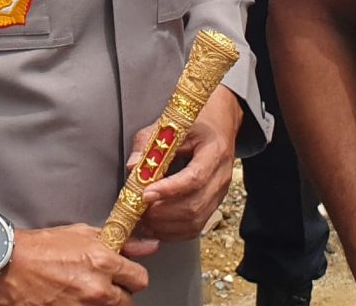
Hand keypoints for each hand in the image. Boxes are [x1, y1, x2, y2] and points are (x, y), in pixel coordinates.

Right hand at [0, 223, 146, 305]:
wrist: (6, 265)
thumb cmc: (39, 247)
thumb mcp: (81, 234)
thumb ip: (119, 241)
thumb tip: (147, 246)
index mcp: (103, 262)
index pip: (140, 279)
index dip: (131, 276)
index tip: (123, 274)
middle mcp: (97, 288)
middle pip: (127, 301)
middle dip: (117, 292)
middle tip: (99, 282)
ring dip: (100, 302)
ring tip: (80, 289)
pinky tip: (69, 297)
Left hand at [127, 86, 242, 243]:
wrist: (219, 125)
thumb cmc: (195, 123)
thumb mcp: (171, 124)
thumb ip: (148, 143)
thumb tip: (133, 167)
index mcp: (214, 151)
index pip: (195, 177)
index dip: (169, 190)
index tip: (145, 194)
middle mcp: (221, 176)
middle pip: (194, 205)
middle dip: (163, 212)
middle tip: (138, 208)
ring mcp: (220, 194)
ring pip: (195, 221)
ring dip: (166, 225)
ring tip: (143, 219)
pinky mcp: (214, 206)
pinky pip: (195, 228)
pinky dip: (173, 232)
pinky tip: (155, 227)